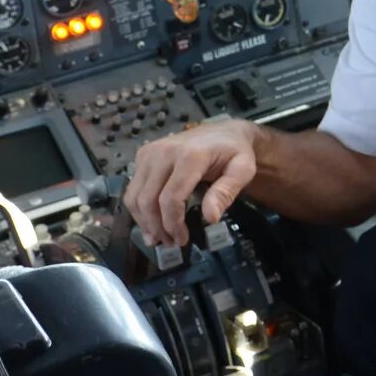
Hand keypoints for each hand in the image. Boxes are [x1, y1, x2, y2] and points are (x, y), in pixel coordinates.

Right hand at [122, 121, 265, 247]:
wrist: (224, 132)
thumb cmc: (235, 152)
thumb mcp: (242, 170)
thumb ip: (226, 192)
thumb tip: (210, 217)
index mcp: (190, 155)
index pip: (171, 198)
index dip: (172, 224)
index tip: (182, 240)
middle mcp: (164, 152)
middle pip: (148, 199)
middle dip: (156, 227)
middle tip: (170, 243)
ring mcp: (150, 152)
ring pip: (135, 196)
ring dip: (143, 221)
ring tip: (158, 237)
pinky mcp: (143, 154)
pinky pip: (133, 188)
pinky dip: (138, 209)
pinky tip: (150, 222)